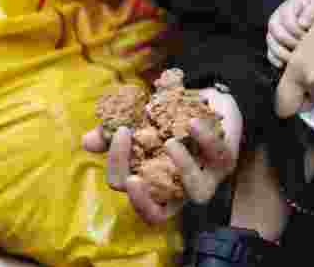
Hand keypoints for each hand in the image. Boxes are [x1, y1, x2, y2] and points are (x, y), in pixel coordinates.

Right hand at [81, 87, 242, 223]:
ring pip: (197, 192)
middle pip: (159, 212)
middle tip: (131, 177)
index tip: (121, 144)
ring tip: (169, 144)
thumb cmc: (172, 119)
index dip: (122, 179)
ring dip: (182, 169)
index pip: (134, 197)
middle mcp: (181, 189)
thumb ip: (115, 133)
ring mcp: (206, 178)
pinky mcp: (226, 160)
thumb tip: (87, 141)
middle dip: (143, 200)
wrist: (210, 101)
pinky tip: (192, 123)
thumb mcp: (141, 122)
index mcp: (157, 183)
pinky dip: (205, 140)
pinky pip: (218, 155)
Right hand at [267, 0, 313, 67]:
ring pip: (271, 42)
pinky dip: (276, 60)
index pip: (288, 21)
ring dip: (283, 52)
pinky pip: (270, 53)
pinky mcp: (275, 43)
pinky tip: (284, 65)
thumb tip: (302, 24)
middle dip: (291, 42)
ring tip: (297, 58)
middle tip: (304, 47)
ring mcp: (275, 30)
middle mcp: (278, 17)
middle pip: (276, 32)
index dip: (298, 31)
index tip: (309, 36)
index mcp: (289, 6)